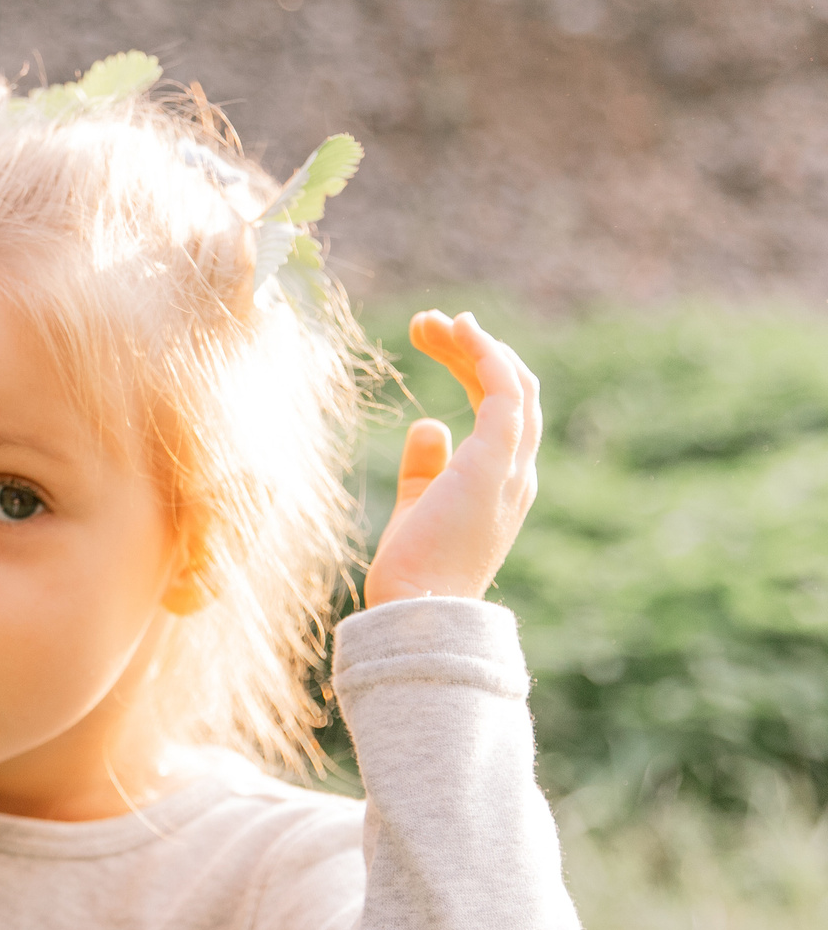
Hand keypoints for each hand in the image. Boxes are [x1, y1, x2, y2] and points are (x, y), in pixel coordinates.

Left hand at [362, 310, 542, 607]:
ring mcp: (511, 467)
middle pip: (510, 390)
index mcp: (501, 484)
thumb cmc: (413, 571)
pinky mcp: (495, 461)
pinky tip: (462, 333)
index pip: (501, 409)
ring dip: (475, 344)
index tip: (432, 339)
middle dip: (471, 348)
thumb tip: (429, 424)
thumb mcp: (416, 508)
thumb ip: (424, 468)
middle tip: (425, 322)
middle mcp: (516, 473)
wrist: (417, 609)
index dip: (472, 366)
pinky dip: (488, 356)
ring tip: (432, 320)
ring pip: (512, 384)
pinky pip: (506, 393)